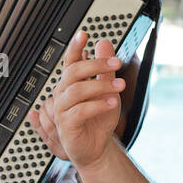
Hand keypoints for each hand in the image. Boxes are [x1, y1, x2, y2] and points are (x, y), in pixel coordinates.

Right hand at [30, 32, 123, 168]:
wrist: (97, 148)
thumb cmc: (99, 120)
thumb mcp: (108, 90)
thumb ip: (105, 69)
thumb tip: (103, 43)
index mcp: (72, 84)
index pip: (70, 61)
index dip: (74, 47)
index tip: (84, 34)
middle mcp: (64, 95)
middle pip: (73, 72)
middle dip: (96, 65)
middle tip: (116, 63)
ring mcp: (62, 110)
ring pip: (77, 90)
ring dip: (100, 85)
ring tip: (120, 87)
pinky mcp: (66, 125)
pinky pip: (80, 111)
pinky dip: (97, 105)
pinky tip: (111, 103)